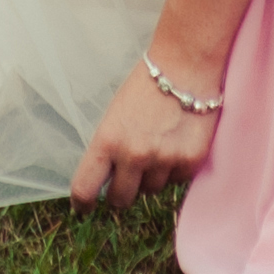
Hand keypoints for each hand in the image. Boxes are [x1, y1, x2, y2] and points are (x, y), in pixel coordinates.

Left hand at [69, 56, 214, 206]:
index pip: (85, 188)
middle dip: (120, 193)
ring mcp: (164, 160)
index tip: (84, 207)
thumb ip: (110, 148)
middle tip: (125, 180)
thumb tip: (106, 179)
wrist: (185, 66)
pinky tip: (175, 143)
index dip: (83, 203)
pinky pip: (176, 181)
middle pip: (120, 199)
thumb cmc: (145, 87)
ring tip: (156, 147)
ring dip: (149, 177)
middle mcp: (134, 155)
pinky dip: (173, 169)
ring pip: (151, 190)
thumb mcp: (115, 115)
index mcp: (107, 140)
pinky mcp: (190, 161)